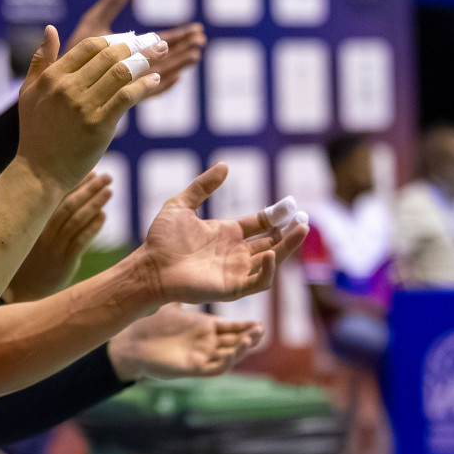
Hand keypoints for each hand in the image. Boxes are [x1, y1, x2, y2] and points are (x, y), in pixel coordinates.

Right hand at [6, 171, 111, 301]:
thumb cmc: (30, 260)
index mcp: (36, 222)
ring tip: (109, 191)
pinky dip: (93, 226)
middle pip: (69, 204)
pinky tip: (104, 216)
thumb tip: (70, 199)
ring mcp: (54, 246)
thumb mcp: (33, 236)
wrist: (22, 290)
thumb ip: (48, 219)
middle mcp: (44, 231)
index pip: (58, 196)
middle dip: (89, 188)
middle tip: (107, 176)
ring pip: (76, 219)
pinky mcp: (64, 261)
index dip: (75, 183)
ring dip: (94, 203)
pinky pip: (80, 240)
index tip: (91, 171)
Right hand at [14, 26, 165, 192]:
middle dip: (136, 45)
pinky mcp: (100, 124)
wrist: (40, 170)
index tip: (129, 39)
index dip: (113, 39)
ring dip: (145, 60)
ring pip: (121, 73)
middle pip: (109, 56)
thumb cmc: (35, 131)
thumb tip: (50, 29)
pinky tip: (154, 80)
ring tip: (159, 54)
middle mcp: (68, 88)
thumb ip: (40, 60)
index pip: (88, 46)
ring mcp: (84, 106)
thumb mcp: (29, 92)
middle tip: (154, 41)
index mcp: (52, 77)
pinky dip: (144, 86)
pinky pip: (127, 97)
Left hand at [65, 0, 205, 95]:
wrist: (55, 84)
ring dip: (178, 63)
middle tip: (200, 39)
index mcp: (128, 52)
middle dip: (183, 47)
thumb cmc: (72, 55)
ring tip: (195, 54)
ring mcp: (128, 84)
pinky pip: (145, 93)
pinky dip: (161, 86)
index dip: (178, 35)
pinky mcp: (120, 99)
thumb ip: (109, 5)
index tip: (196, 28)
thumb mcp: (92, 25)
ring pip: (159, 73)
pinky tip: (176, 78)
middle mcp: (132, 68)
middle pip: (165, 57)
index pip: (158, 42)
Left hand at [108, 302, 263, 380]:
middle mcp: (207, 344)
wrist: (131, 342)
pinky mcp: (192, 368)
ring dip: (242, 349)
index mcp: (206, 329)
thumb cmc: (151, 324)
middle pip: (236, 342)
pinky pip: (215, 367)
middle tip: (262, 328)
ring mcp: (201, 356)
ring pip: (229, 356)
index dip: (248, 327)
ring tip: (253, 338)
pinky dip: (226, 361)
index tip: (262, 322)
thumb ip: (185, 289)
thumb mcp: (173, 303)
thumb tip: (192, 266)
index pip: (233, 329)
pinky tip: (234, 352)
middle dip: (250, 337)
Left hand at [136, 163, 308, 303]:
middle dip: (290, 234)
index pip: (260, 225)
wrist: (150, 266)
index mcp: (227, 234)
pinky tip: (271, 255)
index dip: (276, 216)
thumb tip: (225, 165)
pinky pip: (259, 282)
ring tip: (300, 231)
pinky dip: (268, 270)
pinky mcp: (232, 288)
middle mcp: (235, 253)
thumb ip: (202, 186)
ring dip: (288, 248)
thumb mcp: (181, 205)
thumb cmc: (161, 239)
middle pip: (272, 243)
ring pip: (272, 261)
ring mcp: (236, 271)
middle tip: (304, 221)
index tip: (291, 206)